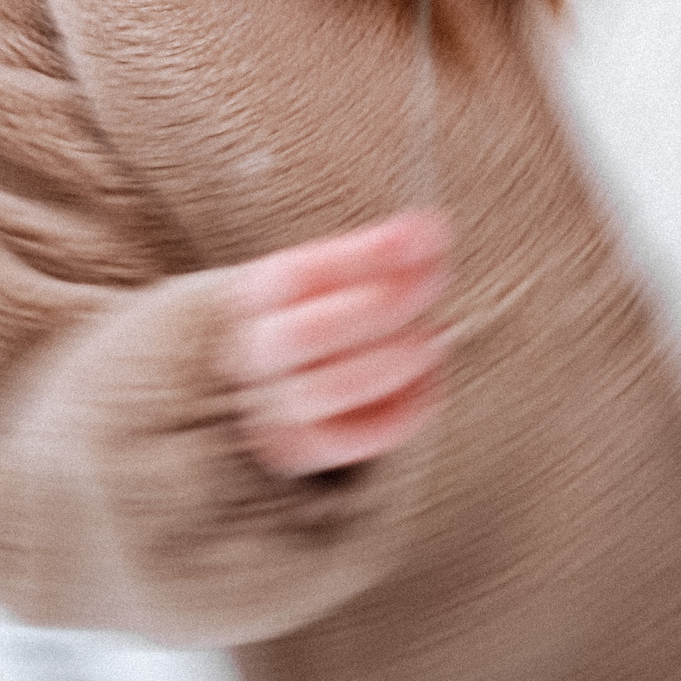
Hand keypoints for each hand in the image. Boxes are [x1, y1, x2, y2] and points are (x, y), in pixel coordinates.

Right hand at [223, 210, 450, 478]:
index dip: (368, 255)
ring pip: (326, 390)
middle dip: (383, 305)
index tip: (426, 232)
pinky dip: (400, 411)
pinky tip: (431, 378)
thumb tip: (430, 234)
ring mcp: (271, 406)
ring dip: (392, 361)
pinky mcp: (298, 448)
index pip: (300, 274)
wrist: (245, 374)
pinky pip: (350, 441)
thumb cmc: (298, 312)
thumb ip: (367, 256)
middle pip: (307, 333)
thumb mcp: (313, 274)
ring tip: (432, 337)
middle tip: (435, 281)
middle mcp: (253, 351)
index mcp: (251, 296)